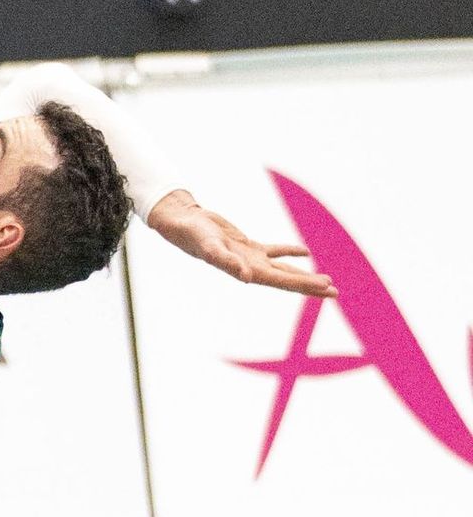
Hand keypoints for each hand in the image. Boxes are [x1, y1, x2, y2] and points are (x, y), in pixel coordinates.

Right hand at [147, 190, 334, 296]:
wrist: (182, 224)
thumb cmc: (194, 236)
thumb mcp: (211, 247)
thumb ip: (227, 262)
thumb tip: (247, 278)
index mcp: (246, 270)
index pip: (282, 280)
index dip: (304, 284)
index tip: (325, 288)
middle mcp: (251, 268)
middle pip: (287, 279)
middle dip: (310, 286)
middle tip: (334, 292)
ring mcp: (250, 258)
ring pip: (284, 268)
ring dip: (303, 275)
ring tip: (324, 281)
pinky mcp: (248, 246)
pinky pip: (274, 251)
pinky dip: (289, 252)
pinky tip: (304, 252)